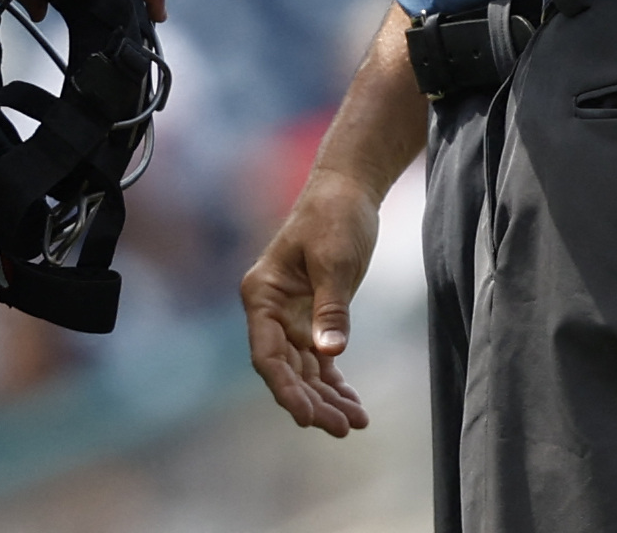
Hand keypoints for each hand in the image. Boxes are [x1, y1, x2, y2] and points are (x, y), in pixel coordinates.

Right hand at [241, 171, 378, 437]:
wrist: (347, 190)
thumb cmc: (334, 217)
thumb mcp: (335, 261)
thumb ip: (331, 308)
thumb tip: (329, 353)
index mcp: (262, 294)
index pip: (267, 354)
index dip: (285, 388)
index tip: (307, 416)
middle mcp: (270, 311)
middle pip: (285, 370)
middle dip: (312, 401)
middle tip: (342, 427)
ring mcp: (290, 317)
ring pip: (303, 371)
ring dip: (326, 398)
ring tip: (354, 423)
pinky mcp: (313, 318)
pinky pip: (320, 360)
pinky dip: (334, 383)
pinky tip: (353, 406)